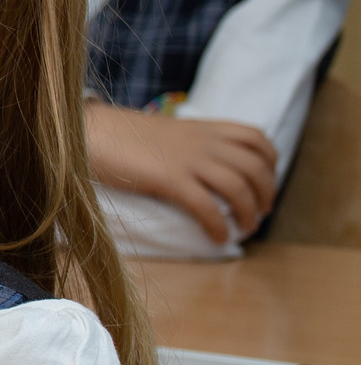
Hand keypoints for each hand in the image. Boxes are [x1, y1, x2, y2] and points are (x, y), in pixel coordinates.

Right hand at [85, 102, 277, 243]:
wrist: (94, 132)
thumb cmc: (123, 135)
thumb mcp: (168, 132)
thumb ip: (192, 144)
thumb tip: (205, 166)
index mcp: (205, 127)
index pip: (256, 139)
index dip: (270, 162)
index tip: (266, 181)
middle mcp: (204, 142)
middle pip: (255, 167)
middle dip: (266, 194)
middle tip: (260, 212)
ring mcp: (189, 160)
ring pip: (238, 188)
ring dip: (249, 213)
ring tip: (245, 229)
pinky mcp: (171, 179)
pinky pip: (207, 206)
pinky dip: (219, 224)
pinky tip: (218, 236)